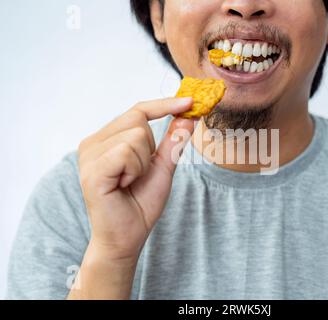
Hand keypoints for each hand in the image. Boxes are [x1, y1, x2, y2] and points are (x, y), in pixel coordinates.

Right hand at [78, 97, 193, 261]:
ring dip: (143, 162)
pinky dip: (135, 170)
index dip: (164, 104)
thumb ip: (173, 141)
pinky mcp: (91, 169)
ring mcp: (89, 155)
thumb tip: (190, 115)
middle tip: (139, 172)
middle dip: (150, 147)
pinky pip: (127, 151)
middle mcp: (93, 142)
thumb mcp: (163, 166)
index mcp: (107, 139)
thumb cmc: (140, 203)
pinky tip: (123, 185)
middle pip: (138, 118)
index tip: (191, 101)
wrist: (126, 237)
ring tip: (129, 181)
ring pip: (136, 135)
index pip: (137, 110)